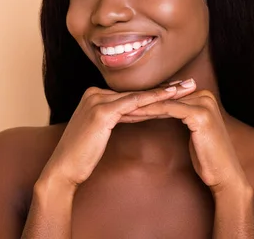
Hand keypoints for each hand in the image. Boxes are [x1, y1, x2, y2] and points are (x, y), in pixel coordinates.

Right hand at [37, 83, 196, 190]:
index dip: (156, 92)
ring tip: (187, 88)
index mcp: (94, 95)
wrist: (63, 169)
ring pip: (138, 97)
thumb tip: (139, 112)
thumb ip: (117, 117)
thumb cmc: (83, 155)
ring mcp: (97, 100)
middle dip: (165, 90)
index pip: (132, 94)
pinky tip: (171, 97)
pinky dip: (154, 100)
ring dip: (166, 93)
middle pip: (137, 92)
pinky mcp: (102, 111)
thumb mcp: (102, 130)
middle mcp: (94, 93)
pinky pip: (134, 104)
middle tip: (189, 83)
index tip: (178, 89)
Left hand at [125, 79, 249, 195]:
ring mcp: (204, 103)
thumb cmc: (206, 156)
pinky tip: (134, 114)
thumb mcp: (191, 130)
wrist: (224, 175)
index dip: (146, 99)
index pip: (168, 95)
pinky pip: (168, 110)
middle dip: (141, 100)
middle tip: (117, 101)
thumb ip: (180, 115)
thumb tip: (160, 107)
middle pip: (165, 96)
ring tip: (120, 107)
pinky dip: (149, 111)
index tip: (124, 102)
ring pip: (164, 101)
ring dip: (141, 104)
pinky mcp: (200, 114)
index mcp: (203, 96)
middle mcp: (205, 95)